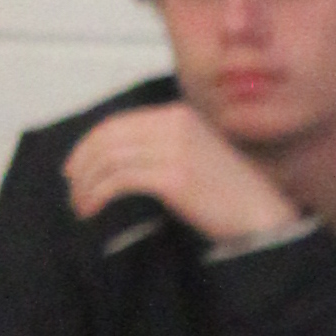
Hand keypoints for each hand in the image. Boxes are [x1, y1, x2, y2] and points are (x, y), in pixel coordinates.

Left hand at [63, 101, 296, 249]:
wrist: (264, 220)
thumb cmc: (231, 201)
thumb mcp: (196, 159)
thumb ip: (164, 150)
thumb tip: (121, 162)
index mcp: (178, 115)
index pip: (120, 122)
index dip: (90, 144)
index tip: (75, 168)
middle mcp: (173, 123)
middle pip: (109, 136)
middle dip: (83, 163)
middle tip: (72, 188)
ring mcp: (174, 148)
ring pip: (110, 157)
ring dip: (88, 182)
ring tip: (80, 205)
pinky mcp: (173, 176)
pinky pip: (121, 179)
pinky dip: (100, 193)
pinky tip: (93, 208)